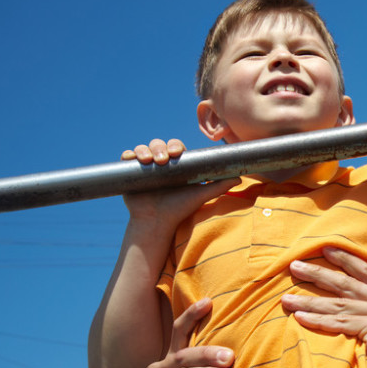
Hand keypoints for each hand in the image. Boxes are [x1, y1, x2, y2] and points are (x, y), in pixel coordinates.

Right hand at [120, 138, 236, 229]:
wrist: (157, 222)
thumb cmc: (180, 209)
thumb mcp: (200, 195)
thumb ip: (219, 186)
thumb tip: (239, 177)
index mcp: (177, 165)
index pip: (176, 147)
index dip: (176, 146)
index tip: (177, 152)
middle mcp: (161, 163)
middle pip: (159, 144)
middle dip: (160, 147)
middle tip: (164, 160)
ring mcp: (145, 167)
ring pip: (143, 149)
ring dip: (145, 150)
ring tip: (149, 161)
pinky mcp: (131, 172)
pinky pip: (127, 157)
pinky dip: (129, 154)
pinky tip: (133, 159)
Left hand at [283, 247, 366, 367]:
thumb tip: (349, 306)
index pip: (366, 271)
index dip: (345, 259)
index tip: (324, 250)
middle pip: (347, 283)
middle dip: (319, 273)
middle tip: (295, 265)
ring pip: (339, 303)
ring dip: (309, 300)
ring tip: (286, 299)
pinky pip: (340, 322)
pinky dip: (318, 320)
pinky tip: (300, 317)